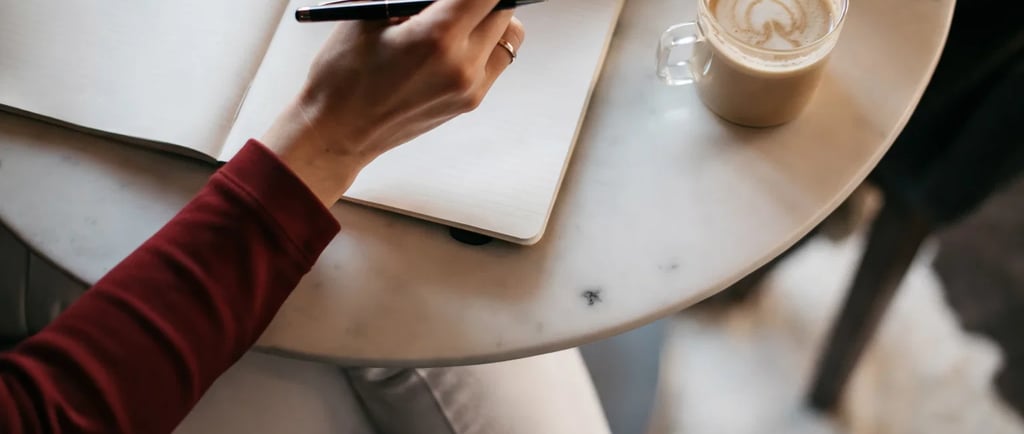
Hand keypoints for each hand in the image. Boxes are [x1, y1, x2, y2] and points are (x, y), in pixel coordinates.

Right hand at [262, 0, 525, 205]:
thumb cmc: (342, 72)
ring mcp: (471, 87)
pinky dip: (486, 41)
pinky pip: (497, 59)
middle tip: (454, 3)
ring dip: (493, 16)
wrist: (338, 131)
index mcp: (437, 37)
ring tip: (459, 17)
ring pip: (510, 34)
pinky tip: (455, 40)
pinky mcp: (470, 101)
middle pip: (504, 8)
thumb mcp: (370, 14)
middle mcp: (462, 65)